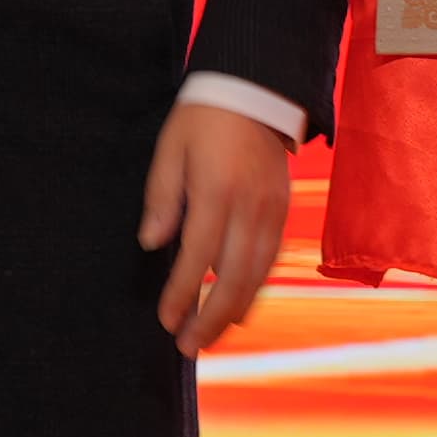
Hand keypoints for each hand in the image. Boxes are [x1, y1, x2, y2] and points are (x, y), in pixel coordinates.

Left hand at [140, 101, 294, 352]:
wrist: (256, 90)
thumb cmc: (203, 118)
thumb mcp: (169, 149)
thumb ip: (161, 198)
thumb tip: (152, 244)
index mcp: (216, 191)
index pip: (197, 257)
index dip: (182, 293)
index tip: (167, 320)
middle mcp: (249, 207)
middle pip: (233, 277)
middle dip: (211, 318)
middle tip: (188, 346)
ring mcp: (272, 210)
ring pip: (257, 275)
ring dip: (234, 312)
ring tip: (212, 337)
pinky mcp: (284, 210)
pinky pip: (271, 260)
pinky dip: (256, 289)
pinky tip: (240, 308)